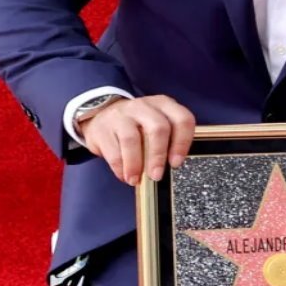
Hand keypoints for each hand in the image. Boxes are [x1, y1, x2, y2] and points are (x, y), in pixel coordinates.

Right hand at [79, 94, 196, 185]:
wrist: (102, 117)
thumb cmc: (137, 127)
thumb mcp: (155, 125)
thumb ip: (168, 140)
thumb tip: (172, 169)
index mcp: (164, 105)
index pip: (182, 119)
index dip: (182, 143)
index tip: (175, 163)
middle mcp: (144, 106)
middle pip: (158, 128)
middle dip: (158, 156)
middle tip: (156, 176)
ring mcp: (122, 114)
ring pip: (131, 139)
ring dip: (135, 164)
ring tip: (135, 180)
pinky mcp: (103, 127)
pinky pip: (113, 150)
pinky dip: (120, 167)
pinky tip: (124, 175)